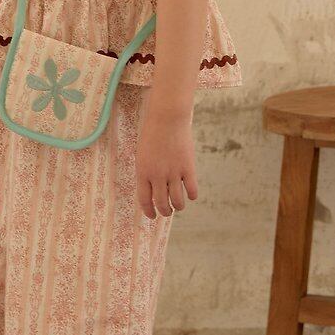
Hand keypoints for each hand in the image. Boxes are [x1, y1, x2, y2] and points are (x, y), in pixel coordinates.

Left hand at [136, 103, 197, 220]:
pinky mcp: (188, 168)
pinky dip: (191, 195)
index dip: (149, 211)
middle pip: (161, 203)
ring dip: (178, 207)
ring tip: (178, 206)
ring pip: (177, 201)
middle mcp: (157, 176)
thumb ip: (146, 172)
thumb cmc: (152, 134)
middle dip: (164, 211)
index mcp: (143, 172)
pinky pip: (192, 190)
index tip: (152, 216)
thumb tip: (153, 190)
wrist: (167, 118)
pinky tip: (190, 194)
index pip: (145, 200)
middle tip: (167, 211)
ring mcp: (173, 172)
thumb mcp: (142, 154)